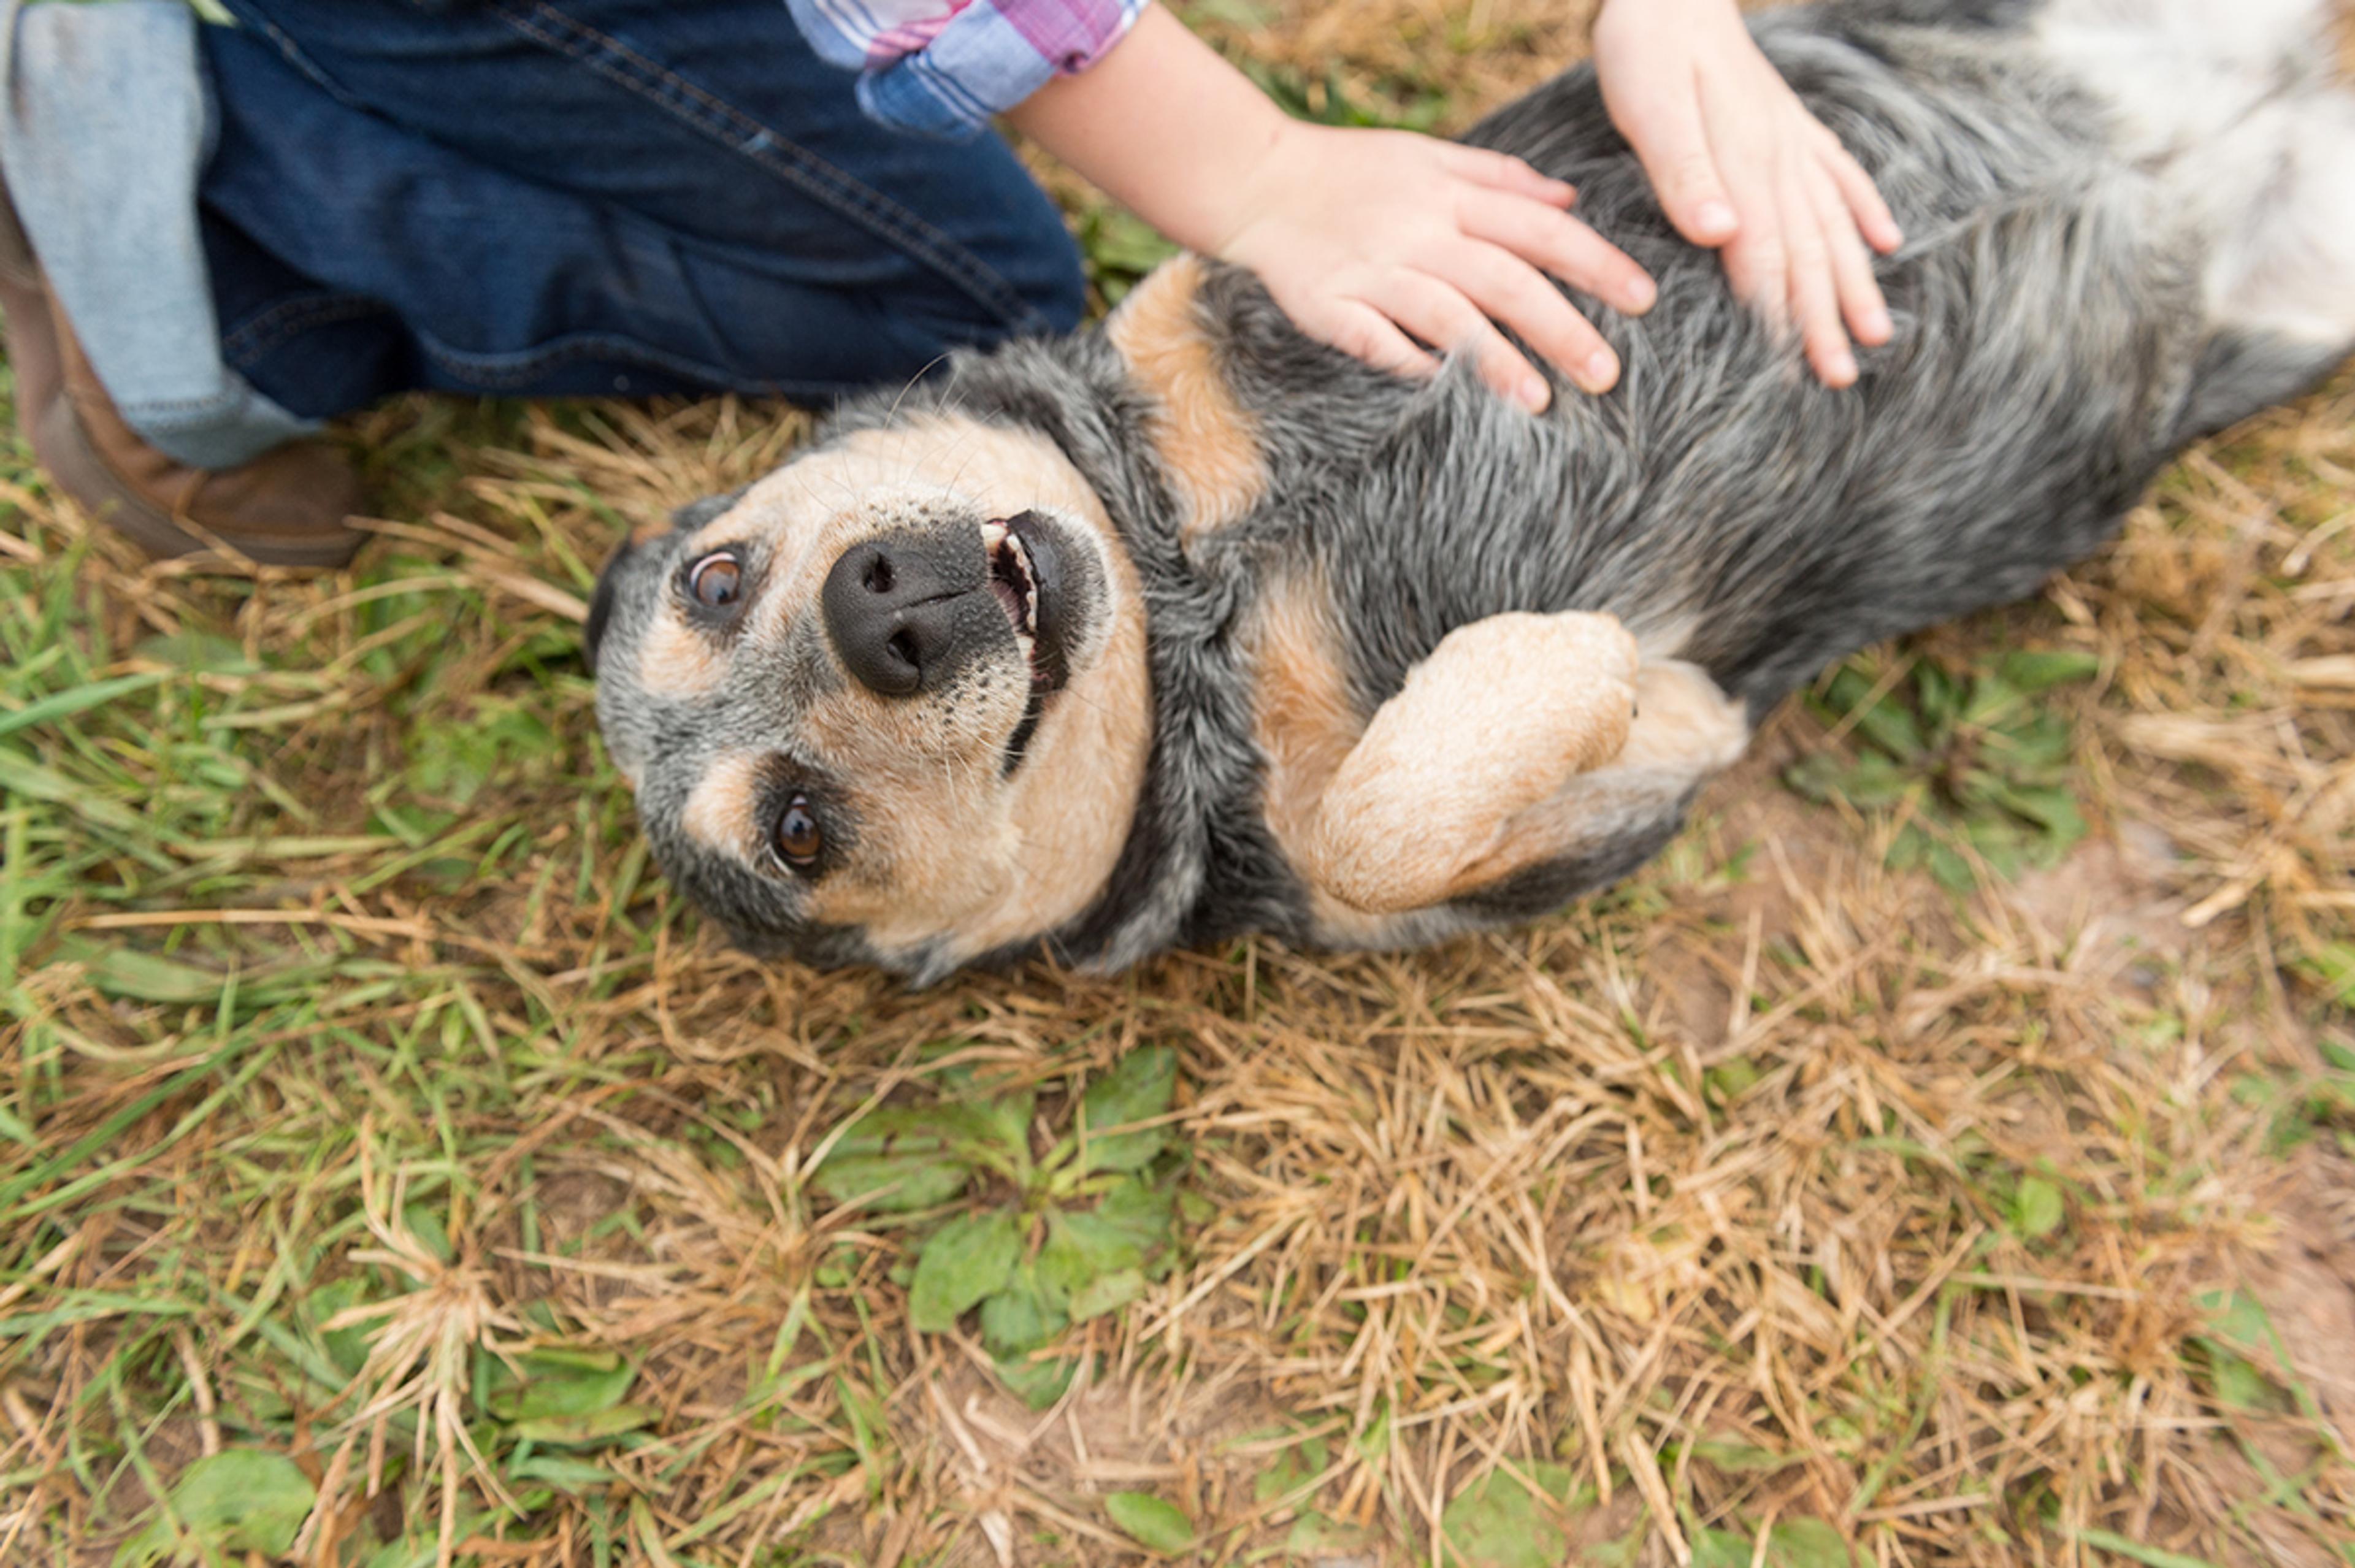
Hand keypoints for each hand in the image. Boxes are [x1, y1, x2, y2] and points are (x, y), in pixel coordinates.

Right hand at [1208, 121, 1659, 410]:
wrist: (1258, 179)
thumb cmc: (1352, 172)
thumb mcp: (1429, 155)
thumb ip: (1499, 178)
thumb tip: (1568, 197)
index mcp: (1451, 195)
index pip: (1539, 228)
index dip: (1594, 263)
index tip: (1642, 300)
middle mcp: (1420, 232)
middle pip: (1505, 280)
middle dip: (1561, 327)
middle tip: (1607, 374)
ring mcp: (1374, 271)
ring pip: (1447, 316)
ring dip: (1495, 360)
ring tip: (1540, 402)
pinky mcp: (1331, 305)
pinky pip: (1377, 340)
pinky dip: (1410, 364)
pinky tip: (1445, 393)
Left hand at [1593, 0, 1901, 385]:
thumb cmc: (1647, 48)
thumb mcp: (1652, 109)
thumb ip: (1685, 174)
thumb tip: (1722, 234)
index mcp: (1746, 164)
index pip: (1769, 257)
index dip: (1783, 316)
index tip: (1796, 370)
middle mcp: (1781, 158)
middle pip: (1809, 252)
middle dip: (1825, 318)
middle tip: (1840, 378)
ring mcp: (1792, 140)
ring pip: (1832, 224)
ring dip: (1853, 281)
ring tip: (1874, 334)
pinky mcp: (1790, 124)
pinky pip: (1839, 176)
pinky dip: (1865, 211)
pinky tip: (1887, 242)